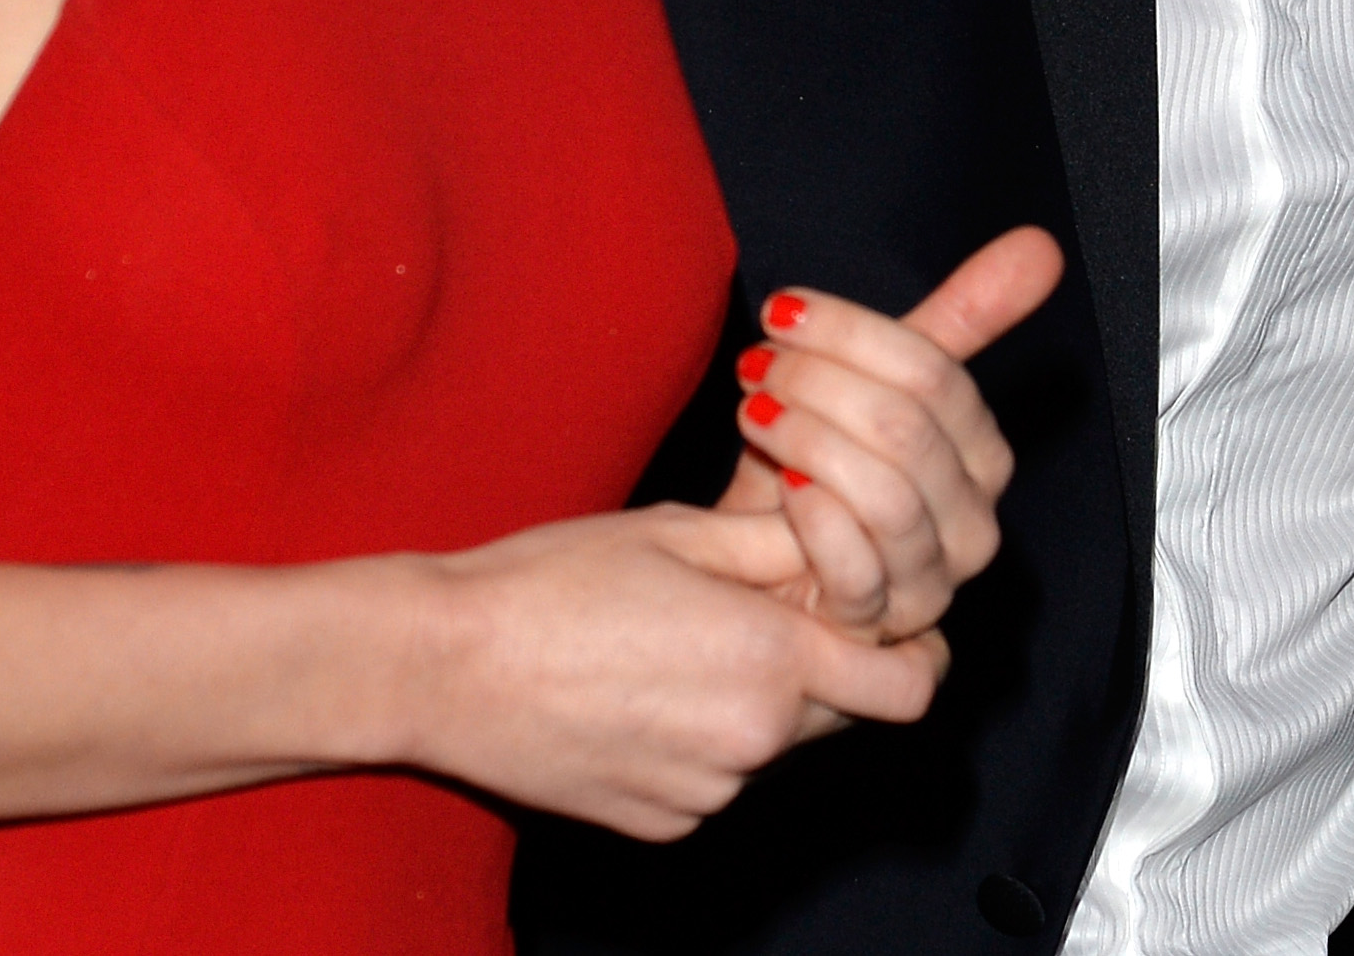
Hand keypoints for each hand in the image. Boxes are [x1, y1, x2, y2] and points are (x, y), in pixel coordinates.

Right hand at [404, 505, 945, 840]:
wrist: (440, 667)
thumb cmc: (550, 581)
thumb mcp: (679, 531)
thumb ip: (783, 544)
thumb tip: (847, 540)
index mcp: (771, 659)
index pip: (911, 683)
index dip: (914, 645)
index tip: (886, 613)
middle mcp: (754, 742)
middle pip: (845, 712)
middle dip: (828, 663)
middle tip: (765, 603)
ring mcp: (706, 793)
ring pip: (772, 742)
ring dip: (754, 697)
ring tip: (671, 639)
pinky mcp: (662, 822)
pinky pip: (713, 776)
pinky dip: (698, 736)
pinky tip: (634, 687)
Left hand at [715, 226, 1064, 642]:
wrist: (760, 565)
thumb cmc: (822, 465)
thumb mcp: (878, 383)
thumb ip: (962, 318)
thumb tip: (1041, 243)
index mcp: (983, 455)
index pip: (935, 375)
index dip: (852, 333)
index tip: (783, 311)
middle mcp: (971, 524)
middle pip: (907, 429)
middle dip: (819, 382)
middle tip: (757, 361)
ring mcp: (928, 584)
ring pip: (884, 496)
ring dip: (806, 440)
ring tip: (755, 410)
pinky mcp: (877, 630)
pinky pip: (858, 571)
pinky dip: (814, 520)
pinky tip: (780, 486)